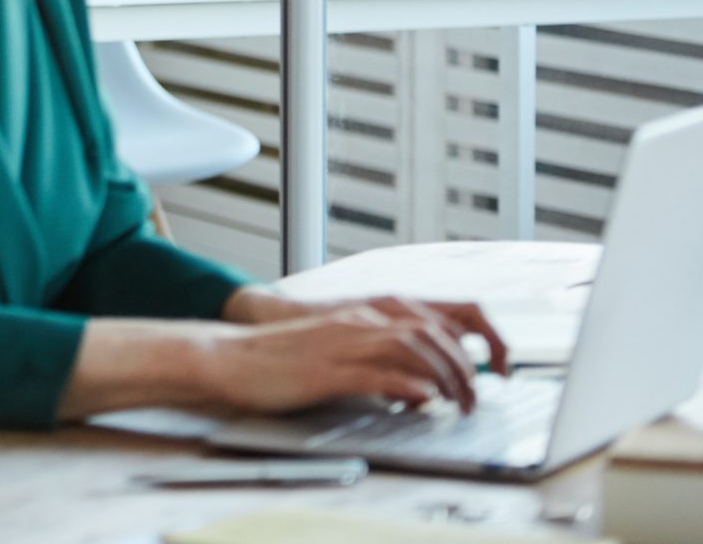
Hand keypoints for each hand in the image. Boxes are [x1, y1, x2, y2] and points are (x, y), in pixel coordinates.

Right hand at [199, 297, 500, 414]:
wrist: (227, 357)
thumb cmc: (277, 359)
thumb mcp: (334, 351)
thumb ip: (374, 359)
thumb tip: (416, 384)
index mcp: (361, 315)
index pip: (432, 317)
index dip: (470, 339)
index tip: (490, 366)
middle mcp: (356, 321)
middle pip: (431, 332)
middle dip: (465, 365)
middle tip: (476, 396)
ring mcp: (341, 344)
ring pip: (412, 348)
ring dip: (445, 377)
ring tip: (458, 403)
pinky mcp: (326, 370)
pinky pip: (378, 372)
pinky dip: (408, 385)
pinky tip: (424, 400)